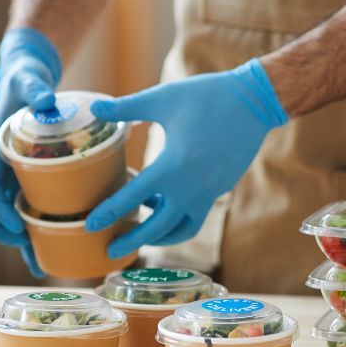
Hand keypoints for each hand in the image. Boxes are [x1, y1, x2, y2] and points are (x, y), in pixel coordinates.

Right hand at [0, 28, 61, 277]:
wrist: (24, 77)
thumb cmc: (25, 81)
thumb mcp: (28, 82)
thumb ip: (35, 89)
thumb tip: (46, 99)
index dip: (0, 213)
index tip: (17, 229)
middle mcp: (2, 168)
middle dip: (10, 237)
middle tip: (33, 256)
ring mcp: (15, 174)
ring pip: (13, 215)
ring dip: (24, 240)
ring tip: (43, 265)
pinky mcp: (30, 174)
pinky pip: (29, 204)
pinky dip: (39, 224)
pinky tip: (59, 240)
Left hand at [85, 59, 288, 257]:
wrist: (255, 102)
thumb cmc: (207, 97)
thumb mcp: (162, 99)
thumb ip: (126, 107)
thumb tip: (94, 106)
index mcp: (172, 167)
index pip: (132, 199)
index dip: (109, 213)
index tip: (90, 225)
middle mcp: (191, 188)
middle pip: (157, 228)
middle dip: (132, 240)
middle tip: (110, 249)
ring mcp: (209, 191)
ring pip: (181, 227)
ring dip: (160, 233)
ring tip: (143, 225)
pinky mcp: (221, 187)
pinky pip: (195, 212)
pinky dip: (177, 215)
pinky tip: (165, 198)